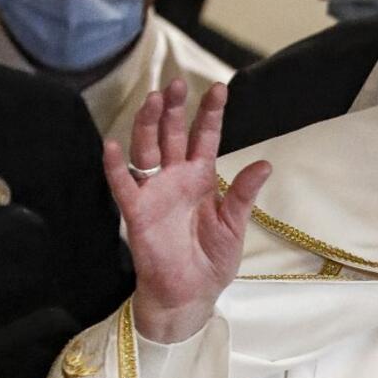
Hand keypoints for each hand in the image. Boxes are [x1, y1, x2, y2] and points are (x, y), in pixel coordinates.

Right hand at [105, 79, 270, 342]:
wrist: (190, 294)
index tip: (219, 88)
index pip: (206, 137)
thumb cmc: (211, 260)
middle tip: (176, 83)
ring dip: (148, 125)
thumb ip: (242, 193)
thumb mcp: (234, 224)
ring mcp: (155, 193)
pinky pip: (123, 185)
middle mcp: (176, 178)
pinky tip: (112, 144)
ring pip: (147, 150)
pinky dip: (116, 166)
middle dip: (174, 108)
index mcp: (202, 177)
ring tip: (153, 99)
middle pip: (173, 134)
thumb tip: (265, 163)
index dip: (210, 113)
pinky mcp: (136, 213)